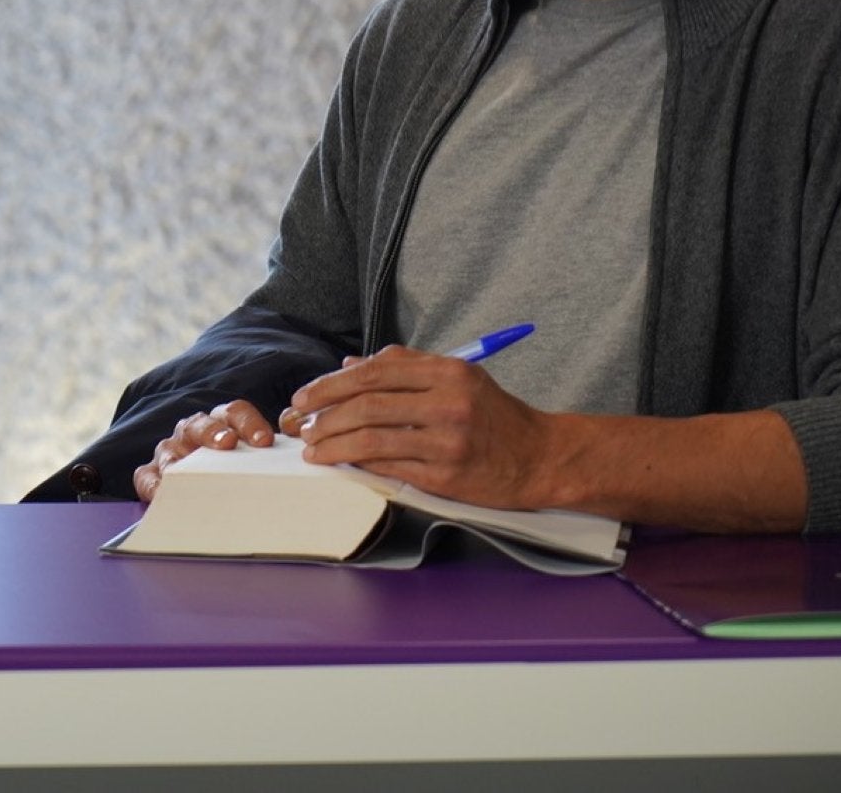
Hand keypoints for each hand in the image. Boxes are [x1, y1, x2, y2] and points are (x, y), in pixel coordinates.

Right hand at [133, 401, 278, 502]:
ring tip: (184, 471)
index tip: (265, 441)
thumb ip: (268, 462)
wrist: (209, 492)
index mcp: (222, 423)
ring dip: (179, 459)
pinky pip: (145, 476)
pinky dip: (151, 484)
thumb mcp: (253, 463)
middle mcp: (193, 432)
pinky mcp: (150, 473)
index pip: (235, 413)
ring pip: (170, 447)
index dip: (249, 423)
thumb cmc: (238, 476)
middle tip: (228, 444)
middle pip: (201, 424)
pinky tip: (160, 493)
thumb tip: (296, 469)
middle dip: (213, 432)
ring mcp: (170, 451)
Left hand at [289, 346, 553, 508]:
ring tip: (313, 449)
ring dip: (334, 444)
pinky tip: (342, 465)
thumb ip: (405, 367)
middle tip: (300, 425)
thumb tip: (349, 364)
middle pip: (368, 404)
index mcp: (448, 372)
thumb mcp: (458, 378)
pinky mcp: (446, 476)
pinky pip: (390, 468)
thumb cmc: (494, 416)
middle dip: (324, 415)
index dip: (331, 385)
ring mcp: (448, 441)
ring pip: (372, 438)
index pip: (374, 373)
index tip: (305, 397)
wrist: (540, 457)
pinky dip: (359, 465)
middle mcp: (449, 403)